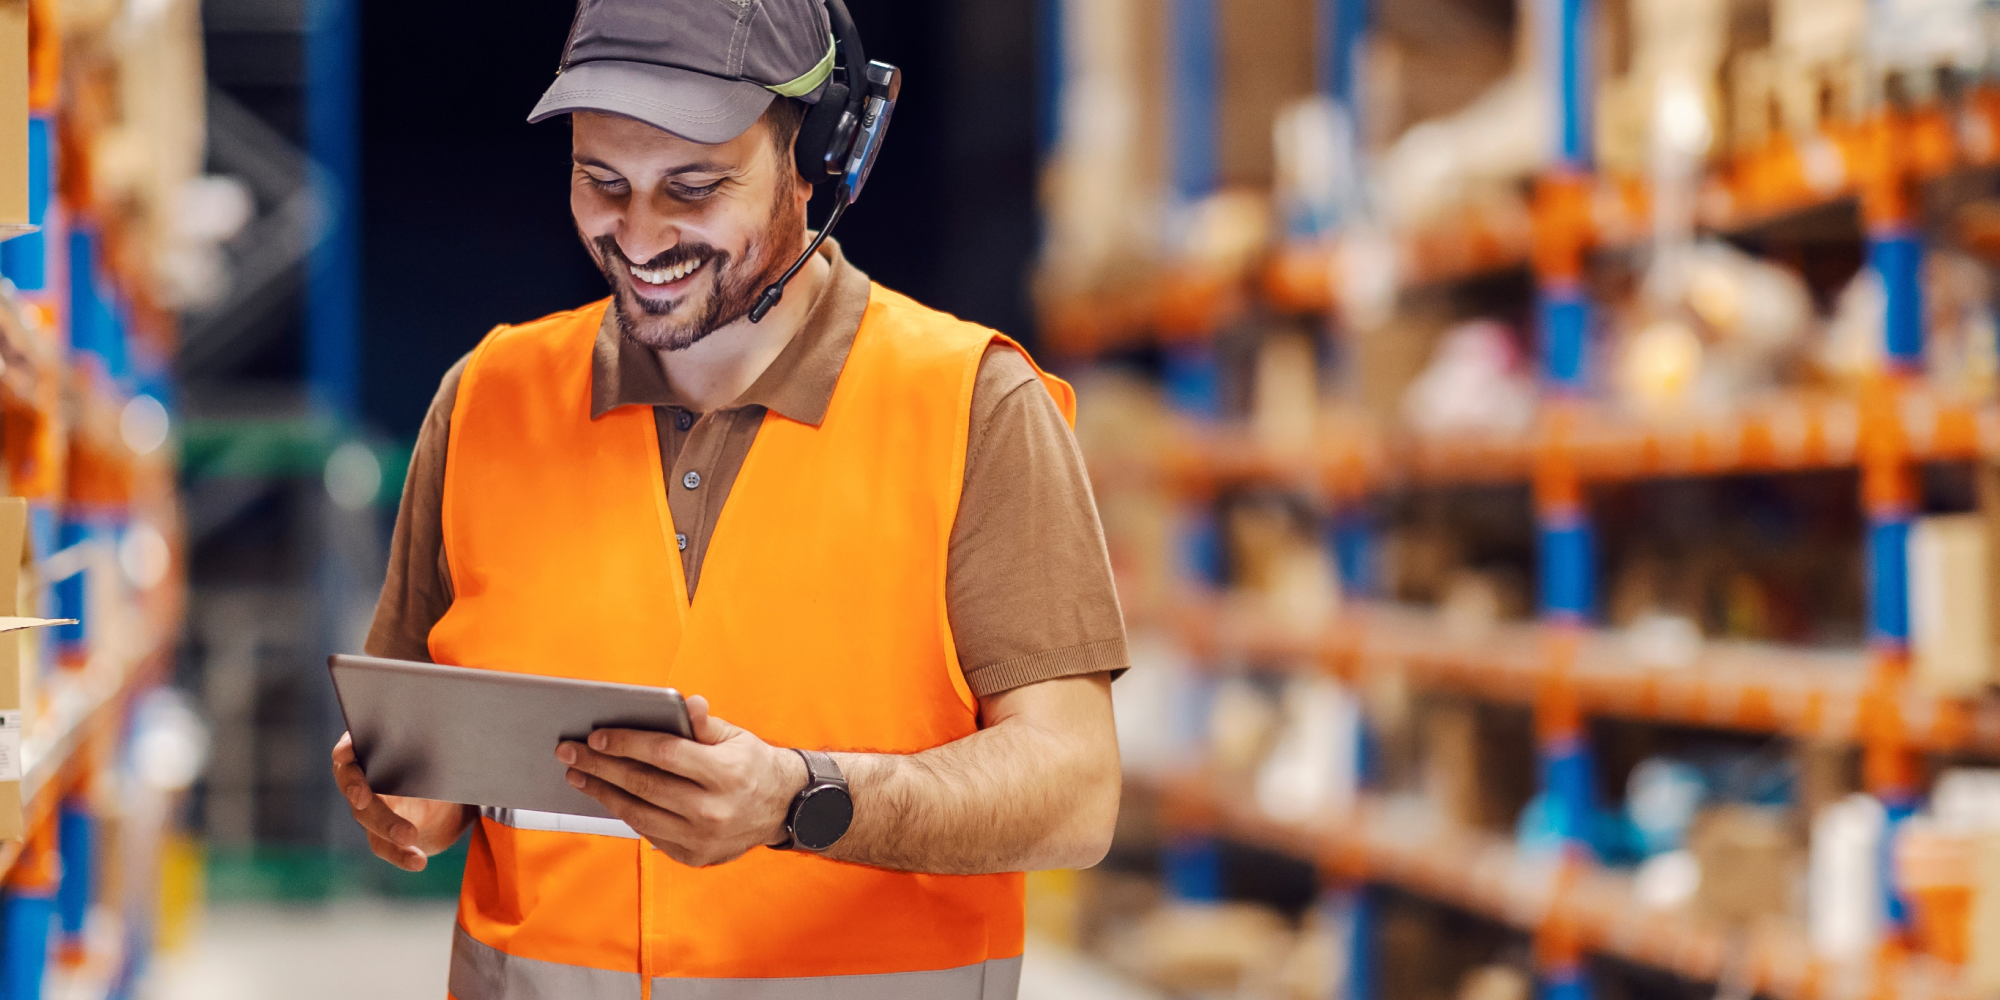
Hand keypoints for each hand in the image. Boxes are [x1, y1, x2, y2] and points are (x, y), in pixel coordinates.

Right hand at [331, 732, 473, 871]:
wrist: (444, 799)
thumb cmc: (439, 765)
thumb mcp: (440, 755)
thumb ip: (439, 748)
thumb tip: (455, 745)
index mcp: (375, 750)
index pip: (351, 745)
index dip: (345, 747)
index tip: (345, 753)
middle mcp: (363, 779)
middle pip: (354, 784)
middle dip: (359, 792)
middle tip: (364, 800)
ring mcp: (367, 809)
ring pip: (366, 817)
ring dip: (385, 826)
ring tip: (409, 836)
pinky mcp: (379, 834)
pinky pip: (384, 846)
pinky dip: (401, 854)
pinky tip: (418, 861)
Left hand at [556, 695, 807, 866]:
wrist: (782, 809)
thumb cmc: (752, 765)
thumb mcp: (736, 736)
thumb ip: (704, 724)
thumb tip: (687, 703)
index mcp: (726, 773)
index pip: (664, 754)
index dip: (627, 744)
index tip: (597, 736)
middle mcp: (713, 809)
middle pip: (643, 785)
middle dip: (601, 766)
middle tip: (571, 753)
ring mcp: (702, 837)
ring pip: (639, 814)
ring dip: (603, 793)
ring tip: (579, 776)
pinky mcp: (693, 856)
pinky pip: (649, 834)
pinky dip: (626, 813)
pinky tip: (608, 796)